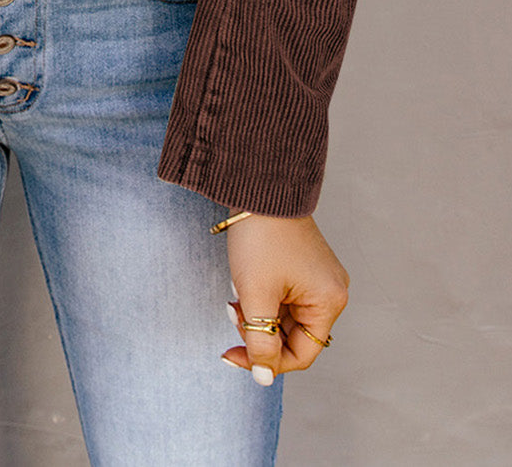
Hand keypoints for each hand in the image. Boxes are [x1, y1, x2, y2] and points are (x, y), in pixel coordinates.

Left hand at [223, 212, 348, 383]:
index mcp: (329, 302)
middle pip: (293, 335)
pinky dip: (264, 298)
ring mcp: (318, 277)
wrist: (259, 186)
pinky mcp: (304, 265)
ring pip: (286, 316)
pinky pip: (285, 297)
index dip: (266, 361)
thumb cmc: (261, 237)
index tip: (232, 355)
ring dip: (259, 315)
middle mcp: (331, 291)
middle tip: (233, 315)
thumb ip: (260, 341)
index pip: (300, 353)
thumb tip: (264, 377)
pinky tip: (245, 284)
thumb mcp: (256, 295)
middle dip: (259, 331)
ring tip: (236, 297)